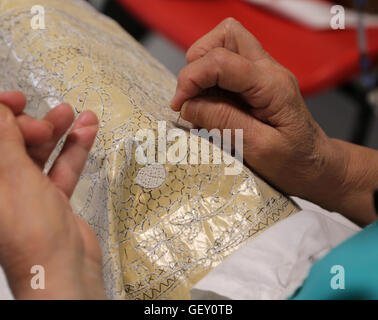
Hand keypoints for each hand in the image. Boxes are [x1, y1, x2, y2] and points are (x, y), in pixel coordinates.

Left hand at [0, 92, 105, 298]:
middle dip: (32, 125)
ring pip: (40, 153)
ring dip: (59, 132)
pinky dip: (75, 150)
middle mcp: (1, 186)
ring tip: (74, 114)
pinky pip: (61, 168)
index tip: (18, 102)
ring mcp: (26, 192)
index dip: (0, 114)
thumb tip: (1, 112)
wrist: (65, 269)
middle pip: (11, 142)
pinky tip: (86, 131)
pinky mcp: (51, 198)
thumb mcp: (13, 178)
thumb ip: (5, 141)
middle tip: (46, 122)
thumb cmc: (31, 235)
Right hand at [171, 18, 376, 224]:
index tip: (178, 105)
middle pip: (225, 36)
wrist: (315, 164)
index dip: (191, 79)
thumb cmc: (295, 161)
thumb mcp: (260, 148)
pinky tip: (209, 105)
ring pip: (223, 45)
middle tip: (189, 97)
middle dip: (197, 63)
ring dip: (202, 69)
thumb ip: (225, 122)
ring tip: (199, 101)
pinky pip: (225, 66)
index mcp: (272, 85)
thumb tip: (190, 105)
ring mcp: (262, 73)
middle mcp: (268, 70)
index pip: (221, 61)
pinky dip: (208, 81)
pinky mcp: (254, 83)